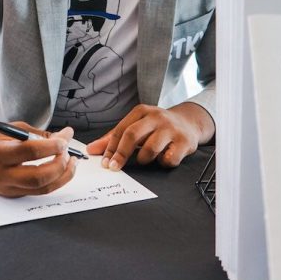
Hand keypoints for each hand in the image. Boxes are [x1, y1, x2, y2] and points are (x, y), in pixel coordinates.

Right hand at [0, 121, 75, 196]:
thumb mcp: (11, 129)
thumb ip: (38, 134)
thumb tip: (66, 136)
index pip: (28, 152)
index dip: (50, 147)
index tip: (64, 140)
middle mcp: (0, 175)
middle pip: (37, 177)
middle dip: (59, 165)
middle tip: (67, 152)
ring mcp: (7, 188)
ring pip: (42, 189)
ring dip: (63, 176)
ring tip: (71, 161)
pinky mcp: (14, 195)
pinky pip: (39, 191)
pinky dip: (55, 181)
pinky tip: (62, 169)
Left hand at [87, 102, 214, 170]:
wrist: (189, 122)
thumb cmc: (157, 127)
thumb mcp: (137, 126)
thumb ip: (114, 138)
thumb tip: (91, 150)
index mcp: (142, 111)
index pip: (121, 130)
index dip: (110, 148)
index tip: (104, 162)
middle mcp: (156, 117)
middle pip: (133, 135)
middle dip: (121, 154)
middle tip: (114, 168)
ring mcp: (171, 129)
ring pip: (150, 149)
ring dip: (145, 159)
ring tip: (147, 157)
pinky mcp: (184, 141)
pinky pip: (169, 159)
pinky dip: (164, 162)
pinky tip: (165, 157)